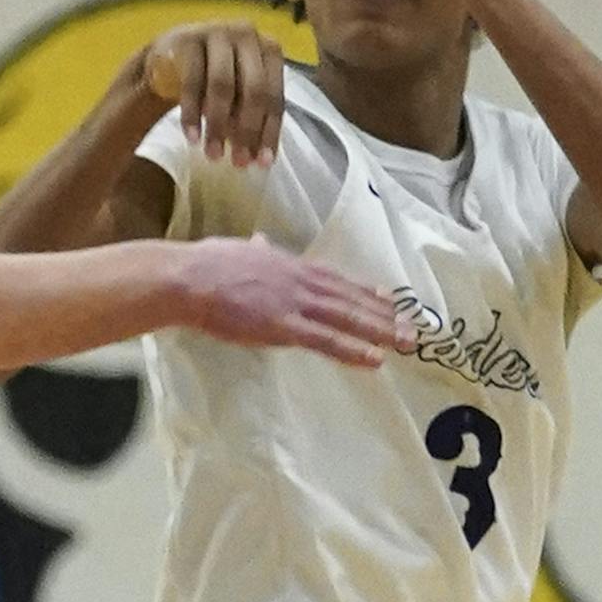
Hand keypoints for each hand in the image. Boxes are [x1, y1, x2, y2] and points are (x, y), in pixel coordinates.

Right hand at [139, 21, 284, 166]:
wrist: (171, 55)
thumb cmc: (213, 78)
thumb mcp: (238, 96)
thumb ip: (250, 120)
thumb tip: (258, 160)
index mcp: (269, 49)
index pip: (274, 96)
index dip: (270, 132)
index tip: (263, 164)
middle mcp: (247, 35)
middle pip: (253, 89)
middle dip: (247, 131)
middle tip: (237, 163)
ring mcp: (216, 33)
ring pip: (222, 87)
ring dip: (218, 126)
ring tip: (213, 155)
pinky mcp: (187, 39)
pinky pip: (192, 82)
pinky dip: (193, 114)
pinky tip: (192, 138)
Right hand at [176, 237, 411, 367]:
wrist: (188, 278)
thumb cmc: (205, 264)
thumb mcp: (238, 250)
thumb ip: (255, 249)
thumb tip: (260, 242)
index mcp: (289, 265)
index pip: (335, 278)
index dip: (363, 290)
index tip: (387, 297)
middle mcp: (301, 281)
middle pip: (350, 298)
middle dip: (383, 313)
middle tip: (412, 326)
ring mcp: (295, 303)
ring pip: (347, 318)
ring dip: (380, 331)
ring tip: (406, 343)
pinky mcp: (284, 327)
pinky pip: (327, 341)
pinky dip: (353, 349)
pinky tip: (375, 359)